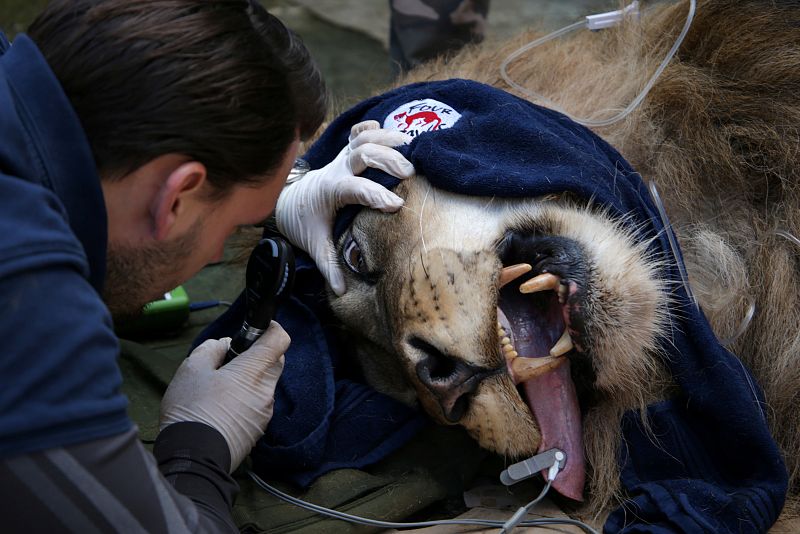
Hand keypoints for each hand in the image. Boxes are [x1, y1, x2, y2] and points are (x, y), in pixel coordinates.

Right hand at [159, 322, 288, 471]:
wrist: (194, 458)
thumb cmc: (191, 410)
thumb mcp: (192, 369)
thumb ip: (211, 349)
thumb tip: (224, 345)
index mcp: (252, 372)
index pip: (279, 341)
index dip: (272, 329)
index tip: (261, 328)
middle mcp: (265, 391)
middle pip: (275, 363)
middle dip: (260, 355)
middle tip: (234, 358)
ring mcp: (264, 412)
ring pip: (266, 385)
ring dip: (252, 379)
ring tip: (222, 386)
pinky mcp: (259, 429)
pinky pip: (259, 405)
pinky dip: (248, 399)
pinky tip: (224, 406)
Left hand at [276, 120, 414, 294]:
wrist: (288, 200)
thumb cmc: (305, 222)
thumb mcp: (315, 244)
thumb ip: (329, 265)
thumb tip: (341, 290)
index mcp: (330, 190)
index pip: (354, 188)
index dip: (376, 195)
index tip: (397, 205)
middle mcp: (337, 169)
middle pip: (362, 153)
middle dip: (386, 158)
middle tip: (410, 172)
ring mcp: (341, 158)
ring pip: (363, 138)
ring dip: (387, 138)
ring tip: (411, 144)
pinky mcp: (345, 153)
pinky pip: (358, 133)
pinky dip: (372, 129)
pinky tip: (389, 131)